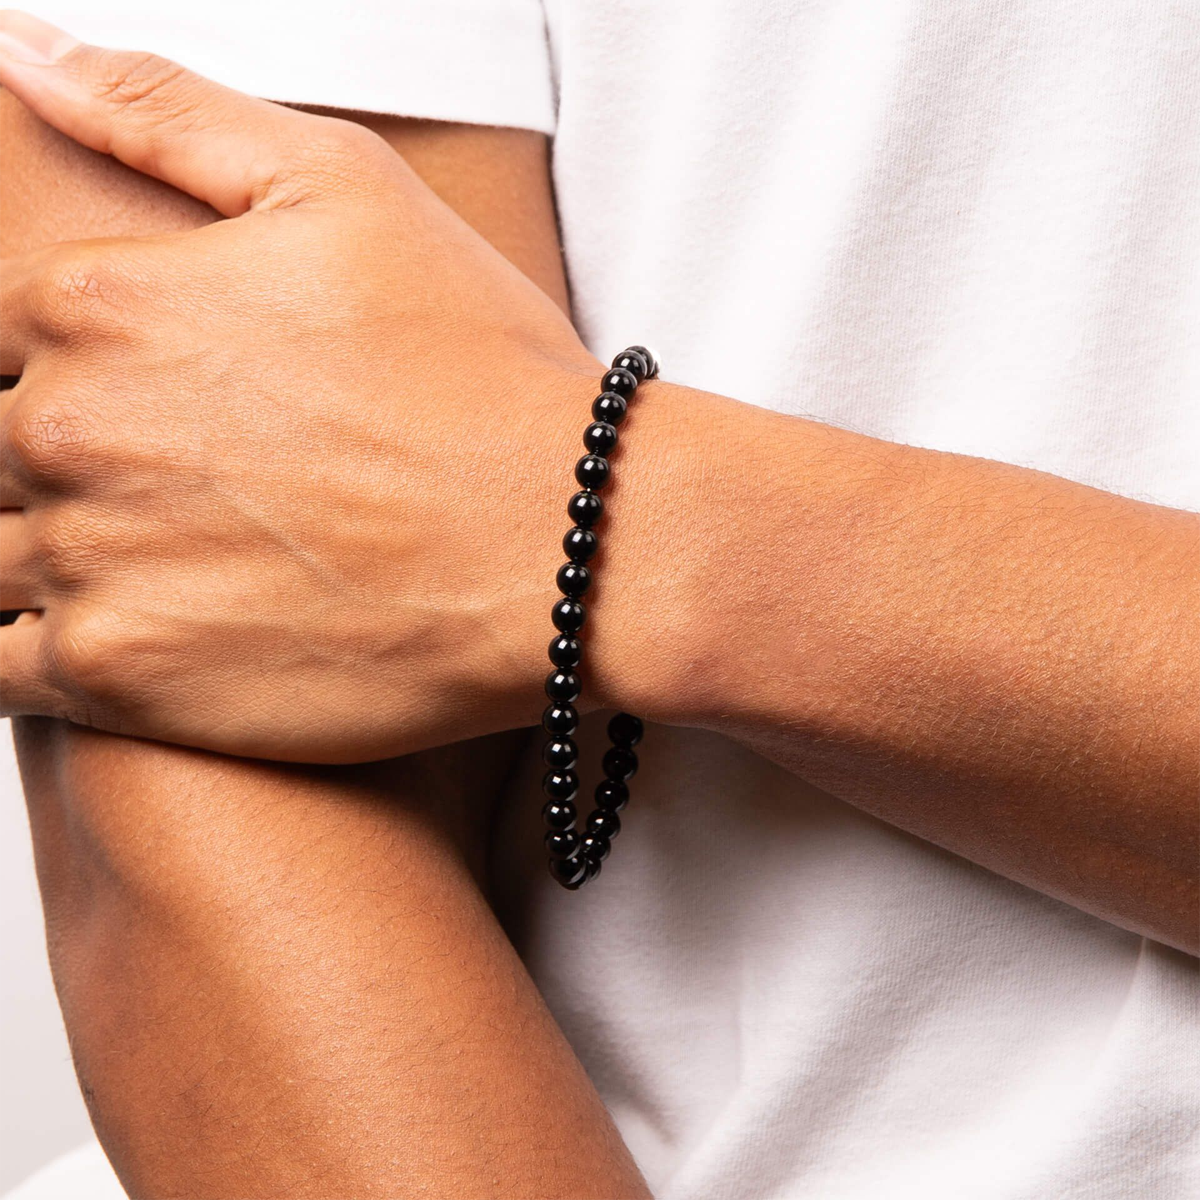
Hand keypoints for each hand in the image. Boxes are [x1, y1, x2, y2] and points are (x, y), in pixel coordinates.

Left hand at [0, 13, 685, 761]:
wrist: (572, 542)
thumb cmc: (479, 366)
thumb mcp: (342, 187)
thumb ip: (165, 111)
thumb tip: (22, 49)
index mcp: (98, 302)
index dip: (62, 375)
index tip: (150, 416)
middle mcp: (67, 426)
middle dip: (51, 469)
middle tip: (164, 496)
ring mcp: (89, 557)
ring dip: (33, 559)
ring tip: (142, 568)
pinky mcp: (124, 675)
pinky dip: (25, 652)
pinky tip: (105, 641)